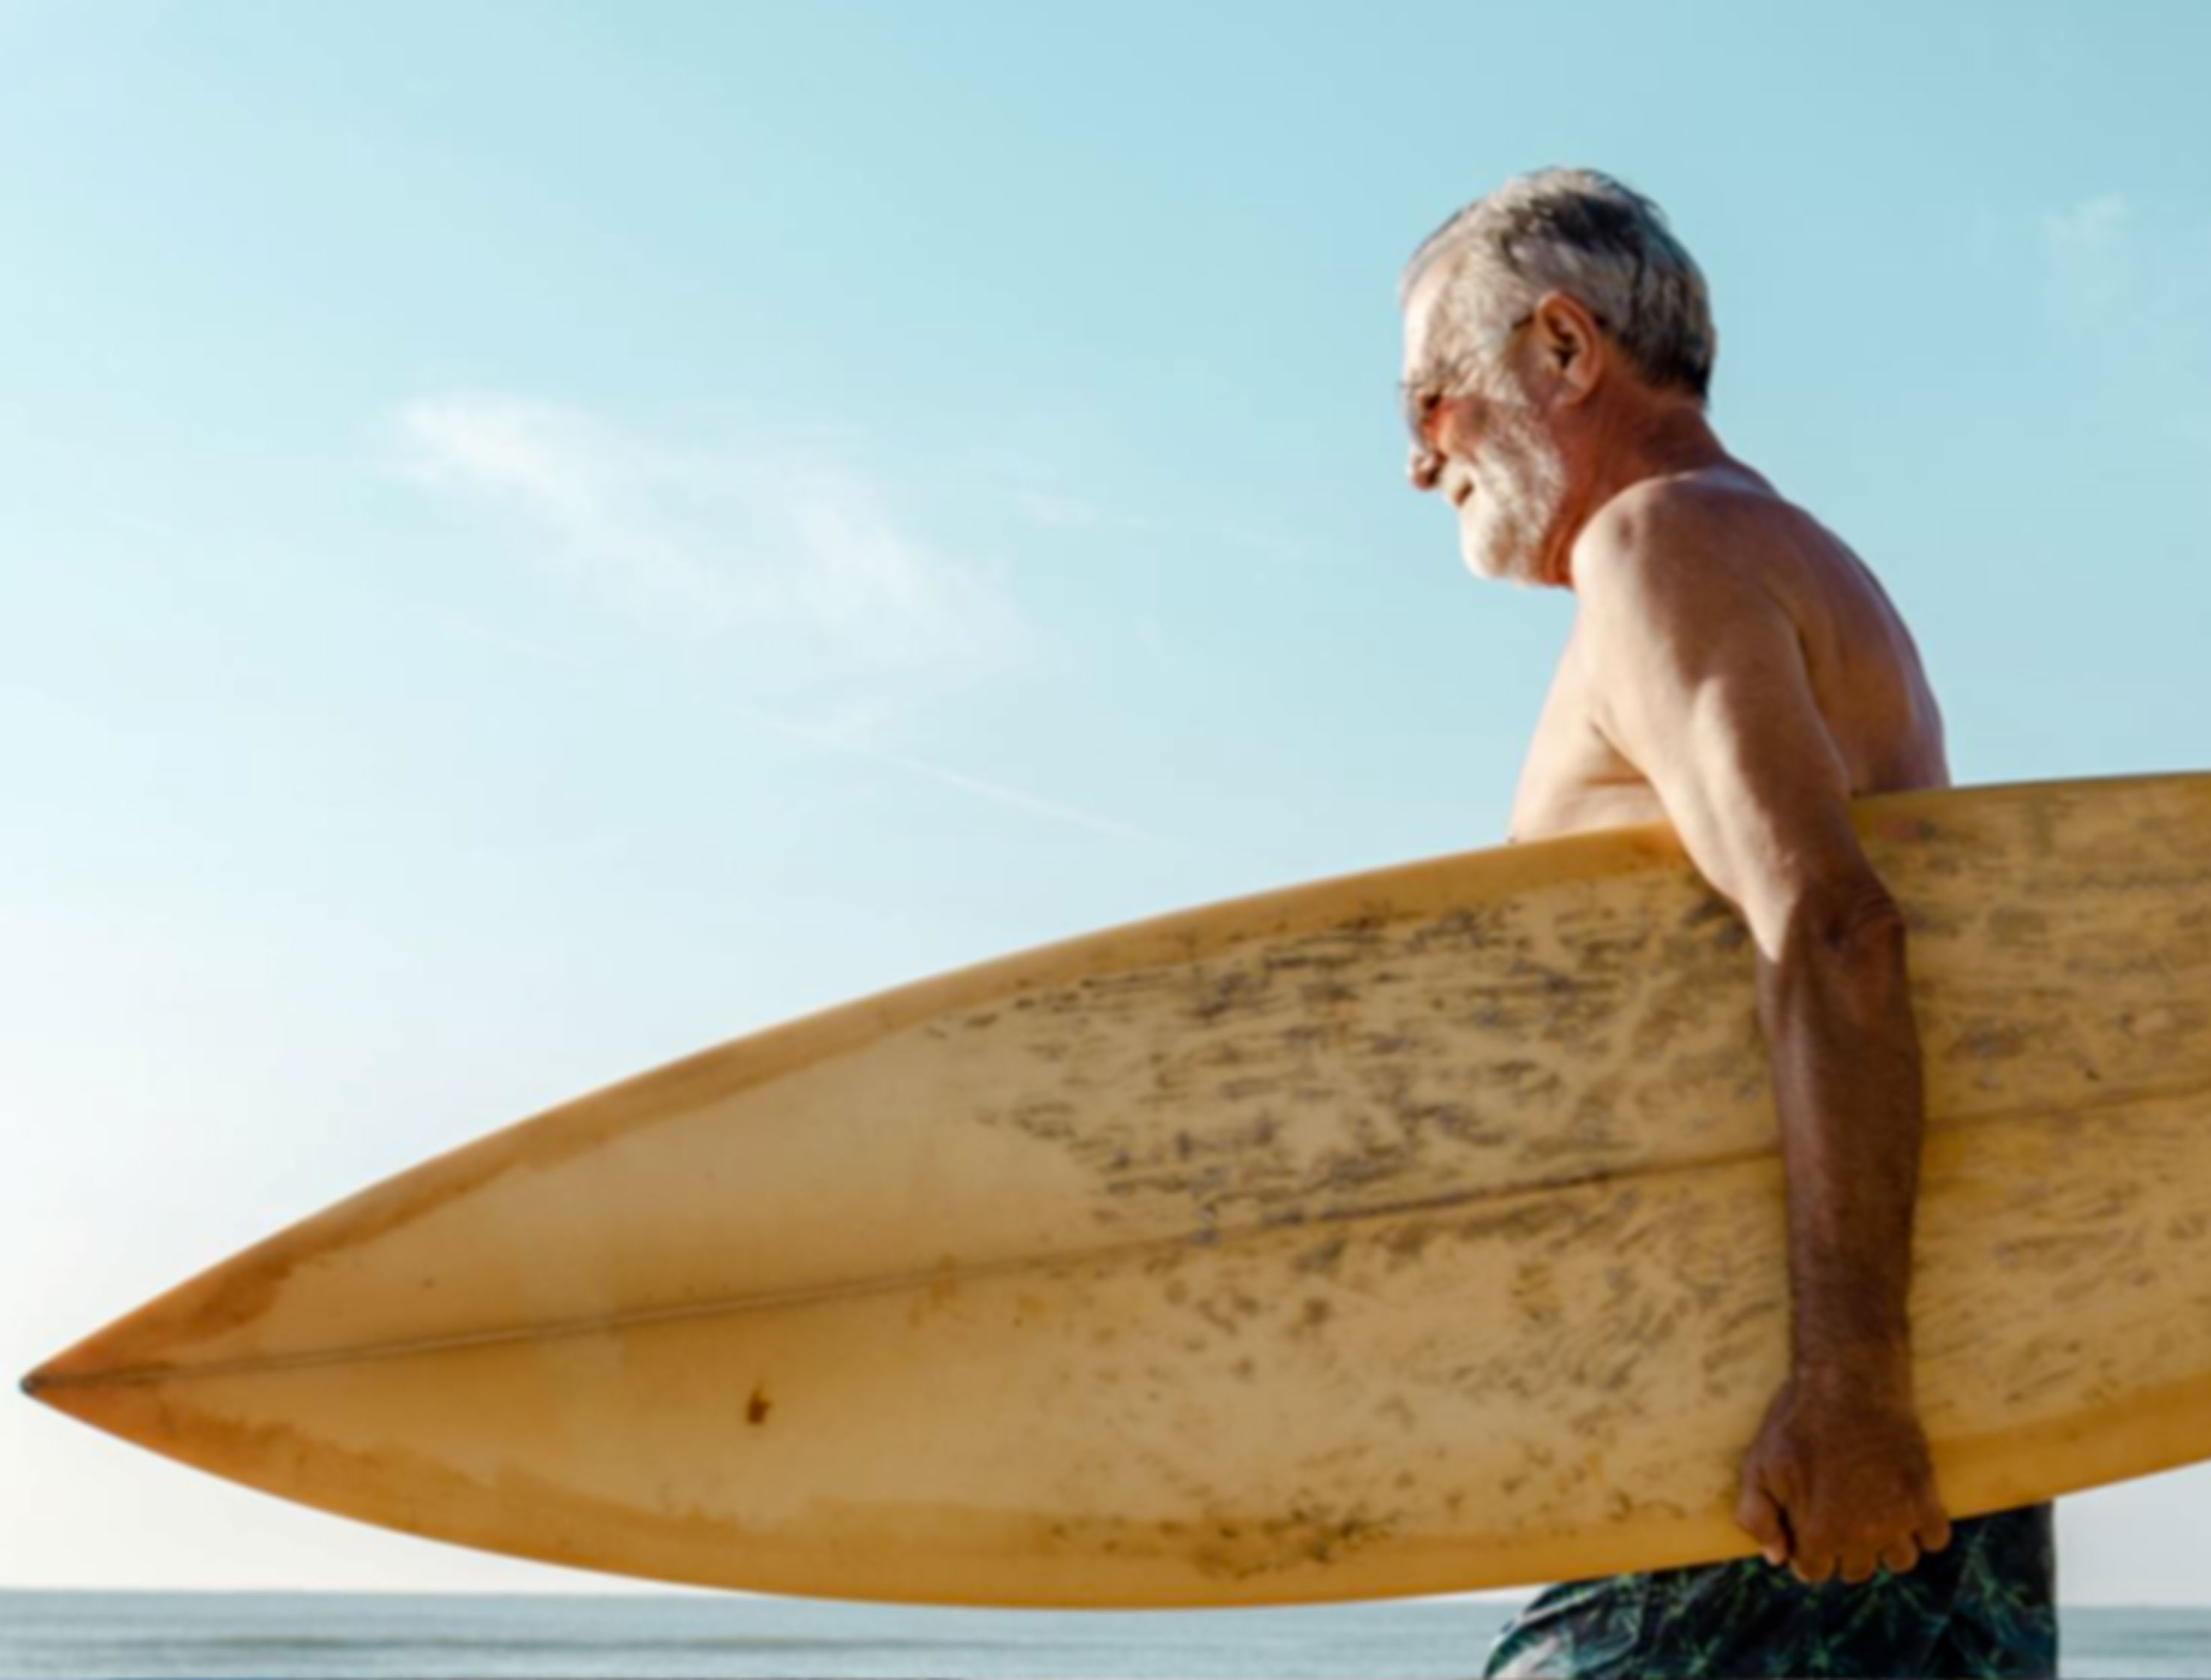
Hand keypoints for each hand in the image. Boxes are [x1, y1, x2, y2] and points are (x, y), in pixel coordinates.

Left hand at [1734, 1368, 1951, 1584]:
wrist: (1849, 1380)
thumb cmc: (1797, 1421)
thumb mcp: (1758, 1464)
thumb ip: (1757, 1517)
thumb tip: (1776, 1559)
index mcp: (1819, 1532)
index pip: (1814, 1571)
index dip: (1807, 1553)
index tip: (1808, 1531)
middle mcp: (1862, 1536)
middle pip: (1857, 1570)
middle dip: (1843, 1550)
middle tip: (1838, 1517)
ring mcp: (1899, 1519)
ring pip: (1899, 1561)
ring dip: (1885, 1545)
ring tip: (1872, 1514)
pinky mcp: (1927, 1497)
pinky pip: (1935, 1539)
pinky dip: (1923, 1529)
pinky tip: (1904, 1505)